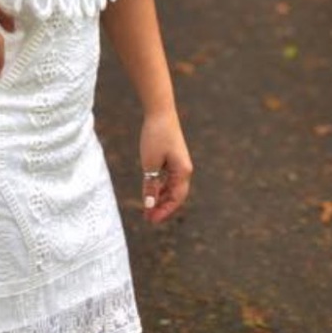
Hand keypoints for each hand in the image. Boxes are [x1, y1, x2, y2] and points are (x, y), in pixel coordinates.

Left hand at [139, 109, 192, 223]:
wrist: (160, 112)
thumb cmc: (155, 136)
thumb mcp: (149, 163)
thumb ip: (150, 185)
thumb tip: (149, 204)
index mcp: (183, 172)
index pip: (176, 199)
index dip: (164, 211)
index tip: (151, 220)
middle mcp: (184, 169)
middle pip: (175, 195)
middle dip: (162, 207)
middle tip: (147, 218)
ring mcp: (179, 163)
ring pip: (171, 187)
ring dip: (160, 197)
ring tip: (147, 207)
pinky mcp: (173, 158)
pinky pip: (168, 178)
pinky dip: (160, 186)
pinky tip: (150, 190)